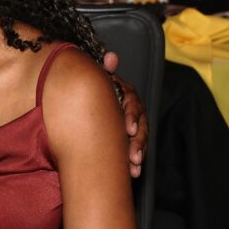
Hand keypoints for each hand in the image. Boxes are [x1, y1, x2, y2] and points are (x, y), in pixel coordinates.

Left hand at [103, 51, 146, 177]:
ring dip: (138, 153)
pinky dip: (135, 161)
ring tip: (133, 166)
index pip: (134, 103)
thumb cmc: (93, 91)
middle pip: (141, 125)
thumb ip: (105, 71)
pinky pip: (137, 148)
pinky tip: (133, 171)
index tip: (128, 129)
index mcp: (125, 94)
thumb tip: (111, 57)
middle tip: (132, 156)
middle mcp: (132, 108)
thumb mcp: (99, 81)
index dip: (132, 116)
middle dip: (138, 142)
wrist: (87, 102)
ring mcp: (133, 123)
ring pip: (140, 138)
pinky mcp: (130, 136)